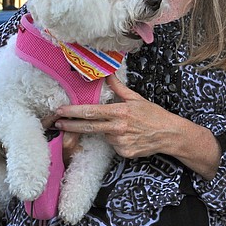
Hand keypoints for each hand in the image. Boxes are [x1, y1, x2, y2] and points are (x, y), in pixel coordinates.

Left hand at [54, 75, 171, 158]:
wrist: (169, 134)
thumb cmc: (154, 114)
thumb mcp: (136, 98)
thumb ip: (118, 88)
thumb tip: (108, 74)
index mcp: (120, 112)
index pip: (91, 112)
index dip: (73, 112)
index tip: (60, 111)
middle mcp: (118, 127)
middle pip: (88, 127)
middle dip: (70, 125)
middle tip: (57, 124)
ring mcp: (120, 142)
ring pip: (103, 136)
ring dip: (105, 131)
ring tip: (123, 127)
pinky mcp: (124, 152)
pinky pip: (113, 145)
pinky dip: (116, 140)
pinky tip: (128, 136)